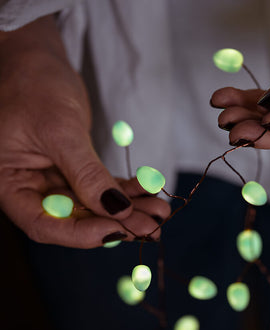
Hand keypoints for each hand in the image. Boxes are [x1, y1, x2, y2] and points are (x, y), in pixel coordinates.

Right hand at [0, 16, 169, 247]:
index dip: (82, 234)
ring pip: (94, 205)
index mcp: (9, 184)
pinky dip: (126, 190)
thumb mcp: (60, 131)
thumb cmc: (35, 86)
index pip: (44, 224)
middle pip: (75, 219)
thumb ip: (86, 174)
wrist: (37, 60)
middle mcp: (30, 188)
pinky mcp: (74, 170)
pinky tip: (149, 191)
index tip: (118, 230)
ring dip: (129, 209)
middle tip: (152, 227)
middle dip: (116, 224)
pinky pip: (102, 186)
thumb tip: (117, 211)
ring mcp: (54, 180)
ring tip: (160, 210)